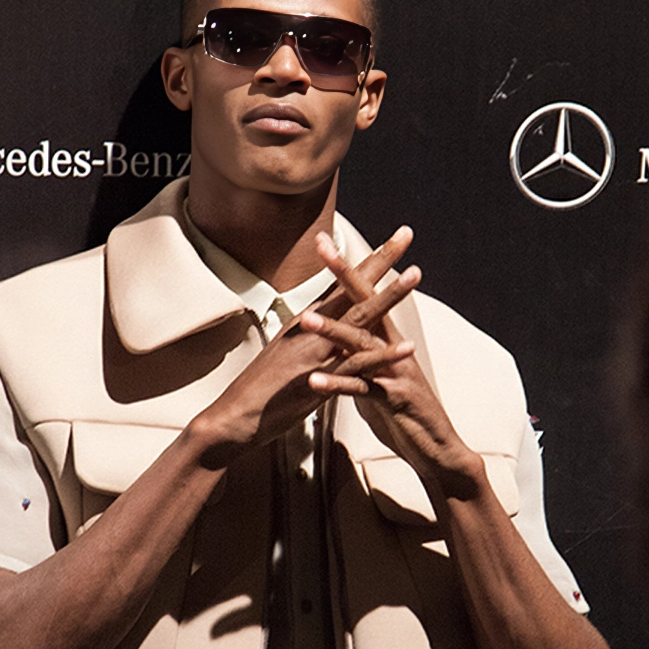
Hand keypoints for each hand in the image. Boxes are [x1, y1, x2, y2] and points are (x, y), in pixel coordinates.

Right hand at [190, 228, 420, 464]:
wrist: (234, 416)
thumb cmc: (261, 388)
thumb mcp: (287, 351)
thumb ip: (311, 334)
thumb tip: (327, 320)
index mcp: (307, 320)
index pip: (341, 282)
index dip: (366, 260)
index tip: (388, 237)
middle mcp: (312, 328)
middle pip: (352, 287)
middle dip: (381, 260)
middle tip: (406, 233)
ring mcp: (317, 352)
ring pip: (358, 318)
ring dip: (387, 296)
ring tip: (414, 275)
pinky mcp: (321, 382)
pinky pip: (358, 366)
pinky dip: (383, 356)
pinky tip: (407, 347)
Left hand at [298, 231, 481, 492]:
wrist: (437, 450)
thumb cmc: (405, 416)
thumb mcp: (377, 382)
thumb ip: (359, 362)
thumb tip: (342, 351)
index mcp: (385, 340)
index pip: (363, 297)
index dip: (345, 269)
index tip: (324, 241)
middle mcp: (392, 348)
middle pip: (367, 303)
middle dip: (345, 274)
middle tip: (324, 247)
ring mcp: (394, 371)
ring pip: (361, 345)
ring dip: (332, 332)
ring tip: (305, 319)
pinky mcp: (393, 400)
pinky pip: (361, 389)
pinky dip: (337, 385)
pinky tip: (315, 381)